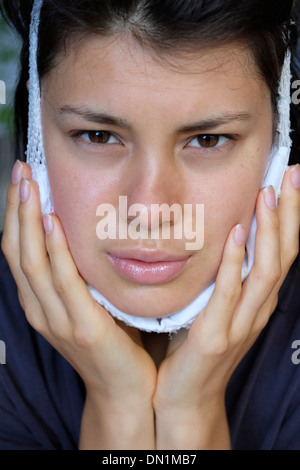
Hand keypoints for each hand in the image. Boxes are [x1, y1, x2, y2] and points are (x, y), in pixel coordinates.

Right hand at [1, 161, 156, 448]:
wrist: (125, 387)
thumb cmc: (112, 341)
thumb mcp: (89, 302)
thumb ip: (80, 274)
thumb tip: (81, 234)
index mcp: (41, 303)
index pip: (18, 253)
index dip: (16, 216)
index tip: (22, 182)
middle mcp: (41, 309)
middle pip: (18, 252)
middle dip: (17, 209)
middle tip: (21, 172)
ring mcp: (57, 319)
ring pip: (32, 262)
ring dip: (29, 221)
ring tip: (30, 186)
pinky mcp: (81, 326)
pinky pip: (63, 282)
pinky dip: (55, 251)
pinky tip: (52, 224)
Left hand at [154, 165, 299, 449]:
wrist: (187, 399)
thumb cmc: (198, 350)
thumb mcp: (217, 309)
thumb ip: (225, 280)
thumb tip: (223, 240)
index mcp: (257, 302)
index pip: (282, 253)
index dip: (290, 218)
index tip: (289, 181)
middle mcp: (256, 310)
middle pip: (283, 255)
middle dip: (289, 214)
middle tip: (292, 174)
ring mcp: (239, 324)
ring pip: (265, 271)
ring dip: (268, 231)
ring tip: (268, 194)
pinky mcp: (215, 336)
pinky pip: (228, 293)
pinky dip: (234, 261)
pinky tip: (235, 234)